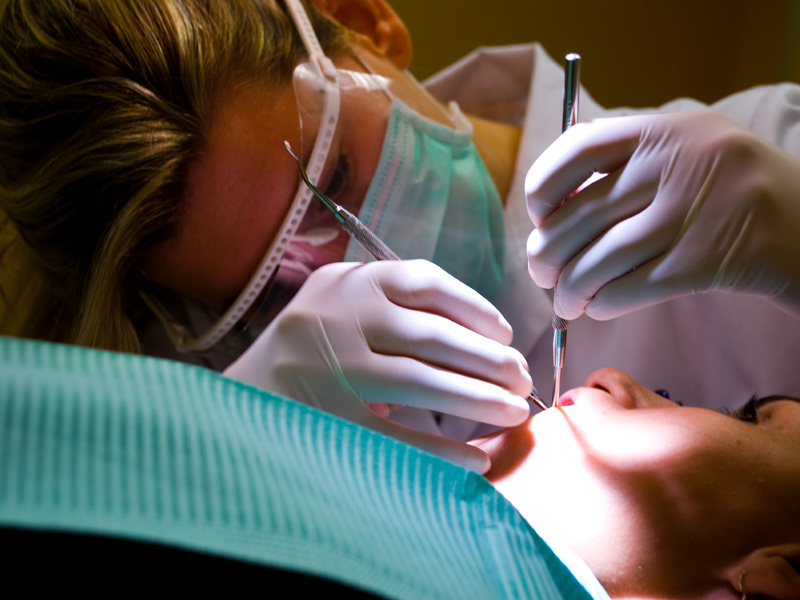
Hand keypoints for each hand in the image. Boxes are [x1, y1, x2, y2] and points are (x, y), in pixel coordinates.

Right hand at [224, 259, 531, 473]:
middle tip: (521, 380)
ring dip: (477, 399)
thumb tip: (483, 335)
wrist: (248, 389)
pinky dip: (440, 448)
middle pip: (434, 336)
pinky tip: (474, 458)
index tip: (506, 335)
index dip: (477, 308)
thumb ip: (398, 300)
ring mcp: (333, 369)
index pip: (427, 282)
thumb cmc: (315, 340)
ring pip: (421, 382)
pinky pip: (396, 436)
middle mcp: (341, 317)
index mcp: (352, 281)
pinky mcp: (328, 418)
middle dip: (489, 360)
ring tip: (512, 411)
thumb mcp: (345, 298)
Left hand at [525, 111, 799, 319]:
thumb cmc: (732, 189)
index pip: (577, 149)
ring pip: (599, 261)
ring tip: (564, 303)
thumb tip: (550, 209)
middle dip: (546, 255)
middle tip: (542, 274)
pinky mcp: (703, 263)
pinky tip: (597, 309)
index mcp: (664, 130)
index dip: (543, 187)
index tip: (539, 216)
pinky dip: (603, 305)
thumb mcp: (687, 148)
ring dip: (570, 290)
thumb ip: (627, 162)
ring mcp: (690, 215)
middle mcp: (675, 166)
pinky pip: (630, 289)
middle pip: (579, 217)